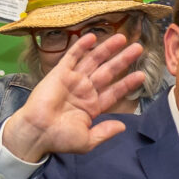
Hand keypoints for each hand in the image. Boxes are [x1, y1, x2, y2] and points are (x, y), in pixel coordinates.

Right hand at [0, 32, 145, 160]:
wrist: (37, 132)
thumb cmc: (59, 139)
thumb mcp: (87, 141)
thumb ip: (105, 133)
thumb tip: (122, 127)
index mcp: (92, 106)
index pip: (114, 91)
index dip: (127, 83)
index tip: (141, 75)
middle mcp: (85, 90)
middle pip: (108, 71)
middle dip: (123, 59)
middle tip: (138, 48)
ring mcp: (73, 80)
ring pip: (94, 60)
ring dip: (107, 48)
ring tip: (122, 38)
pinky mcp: (60, 73)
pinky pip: (72, 56)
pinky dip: (81, 46)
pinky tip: (93, 37)